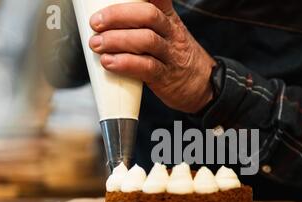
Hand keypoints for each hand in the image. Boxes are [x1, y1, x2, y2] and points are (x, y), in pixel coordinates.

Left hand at [89, 0, 215, 113]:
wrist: (205, 87)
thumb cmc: (177, 58)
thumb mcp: (168, 33)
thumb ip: (144, 23)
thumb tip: (106, 19)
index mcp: (169, 18)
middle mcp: (171, 33)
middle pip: (148, 15)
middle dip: (118, 16)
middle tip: (96, 23)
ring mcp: (170, 55)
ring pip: (146, 40)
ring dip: (117, 40)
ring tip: (97, 44)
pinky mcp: (165, 77)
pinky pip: (146, 67)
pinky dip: (125, 63)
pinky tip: (109, 63)